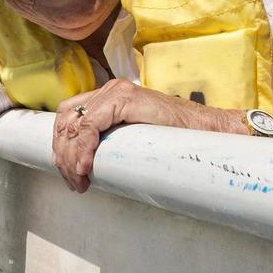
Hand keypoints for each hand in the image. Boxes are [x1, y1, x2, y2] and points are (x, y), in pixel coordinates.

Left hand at [51, 81, 272, 192]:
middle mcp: (109, 90)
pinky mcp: (125, 100)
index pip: (69, 117)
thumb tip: (91, 167)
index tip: (71, 175)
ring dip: (71, 156)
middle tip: (74, 182)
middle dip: (62, 154)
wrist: (210, 132)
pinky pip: (90, 125)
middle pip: (65, 120)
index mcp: (108, 97)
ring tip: (80, 180)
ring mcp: (116, 92)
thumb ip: (115, 143)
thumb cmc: (177, 142)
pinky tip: (87, 168)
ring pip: (74, 124)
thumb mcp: (136, 141)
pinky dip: (83, 149)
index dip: (62, 147)